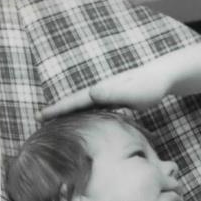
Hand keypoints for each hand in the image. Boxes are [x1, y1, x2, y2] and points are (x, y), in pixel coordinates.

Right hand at [38, 61, 172, 119]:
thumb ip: (113, 93)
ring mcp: (106, 96)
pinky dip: (82, 115)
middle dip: (56, 110)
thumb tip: (91, 93)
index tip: (40, 115)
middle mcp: (100, 92)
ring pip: (82, 106)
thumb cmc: (148, 86)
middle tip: (38, 120)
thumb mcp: (131, 91)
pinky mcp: (114, 101)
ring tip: (53, 122)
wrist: (162, 78)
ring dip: (67, 113)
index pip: (74, 101)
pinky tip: (81, 121)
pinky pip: (93, 109)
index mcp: (100, 91)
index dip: (57, 109)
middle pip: (74, 103)